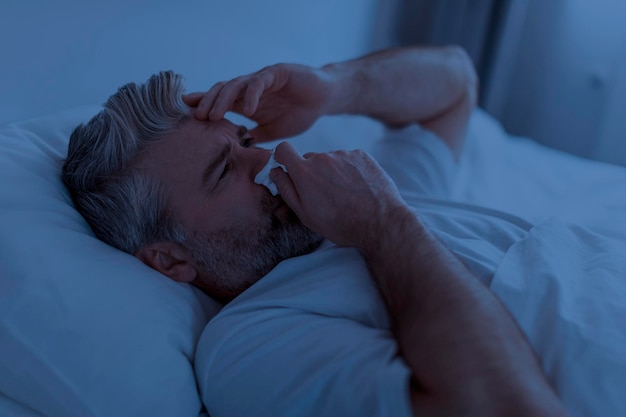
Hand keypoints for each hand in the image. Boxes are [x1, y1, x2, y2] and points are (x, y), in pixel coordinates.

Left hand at [182, 64, 336, 141]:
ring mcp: (262, 79)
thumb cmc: (300, 113)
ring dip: (222, 99)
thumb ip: (257, 137)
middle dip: (207, 103)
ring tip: (214, 114)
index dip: (203, 105)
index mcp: (247, 102)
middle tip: (197, 118)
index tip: (186, 115)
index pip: (220, 102)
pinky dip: (252, 94)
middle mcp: (250, 89)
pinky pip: (259, 82)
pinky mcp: (276, 73)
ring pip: (235, 85)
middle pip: (221, 91)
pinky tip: (248, 108)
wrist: (324, 99)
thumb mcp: (274, 132)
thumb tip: (239, 148)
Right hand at [269, 142, 407, 249]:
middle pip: (309, 159)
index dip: (283, 158)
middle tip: (323, 195)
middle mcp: (323, 158)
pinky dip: (349, 170)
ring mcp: (344, 155)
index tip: (287, 167)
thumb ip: (286, 189)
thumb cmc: (341, 224)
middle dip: (311, 173)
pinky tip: (357, 188)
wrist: (380, 222)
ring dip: (332, 172)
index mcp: (304, 172)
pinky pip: (348, 159)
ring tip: (344, 194)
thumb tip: (276, 171)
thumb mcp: (305, 214)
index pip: (283, 149)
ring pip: (330, 160)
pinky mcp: (361, 155)